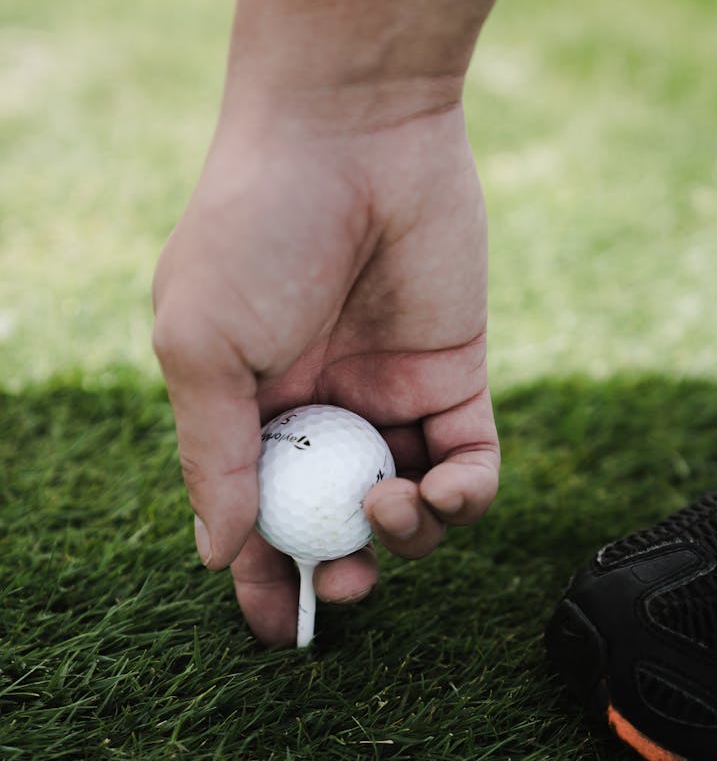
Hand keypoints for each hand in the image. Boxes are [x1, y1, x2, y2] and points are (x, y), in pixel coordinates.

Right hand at [152, 102, 499, 645]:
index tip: (277, 631)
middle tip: (346, 588)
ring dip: (404, 538)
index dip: (263, 577)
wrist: (351, 129)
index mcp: (246, 408)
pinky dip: (462, 499)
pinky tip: (439, 490)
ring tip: (389, 508)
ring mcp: (387, 398)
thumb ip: (212, 455)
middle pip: (334, 523)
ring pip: (408, 509)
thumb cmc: (254, 230)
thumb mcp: (202, 347)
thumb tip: (218, 553)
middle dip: (340, 571)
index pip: (254, 514)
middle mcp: (318, 411)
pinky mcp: (454, 379)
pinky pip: (470, 467)